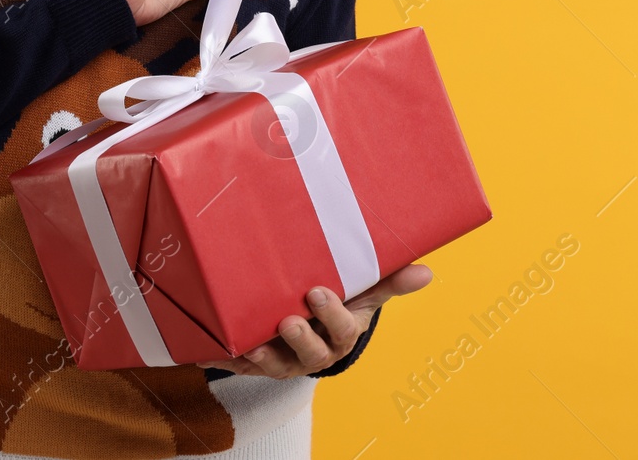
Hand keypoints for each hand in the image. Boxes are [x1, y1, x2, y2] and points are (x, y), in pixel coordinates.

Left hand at [197, 264, 432, 378]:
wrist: (312, 325)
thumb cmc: (342, 304)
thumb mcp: (365, 293)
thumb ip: (391, 282)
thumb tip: (427, 272)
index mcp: (342, 335)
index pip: (343, 330)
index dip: (332, 315)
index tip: (317, 292)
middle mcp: (315, 353)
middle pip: (311, 352)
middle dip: (300, 337)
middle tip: (288, 318)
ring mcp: (285, 361)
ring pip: (275, 365)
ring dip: (263, 355)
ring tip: (251, 343)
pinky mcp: (256, 364)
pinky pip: (239, 366)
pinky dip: (225, 359)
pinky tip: (210, 351)